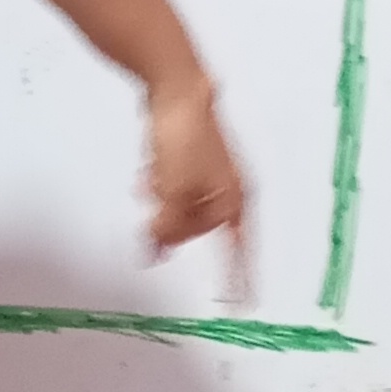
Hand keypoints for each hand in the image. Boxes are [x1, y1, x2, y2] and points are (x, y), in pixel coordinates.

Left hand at [144, 72, 246, 261]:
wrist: (176, 89)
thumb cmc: (185, 135)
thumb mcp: (172, 194)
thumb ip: (165, 229)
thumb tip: (154, 252)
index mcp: (233, 200)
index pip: (239, 251)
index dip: (239, 277)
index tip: (241, 302)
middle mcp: (228, 188)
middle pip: (199, 229)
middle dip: (175, 225)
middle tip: (155, 217)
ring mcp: (210, 173)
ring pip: (182, 207)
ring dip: (163, 202)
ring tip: (151, 182)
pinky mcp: (192, 159)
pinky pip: (174, 187)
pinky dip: (160, 185)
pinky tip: (148, 174)